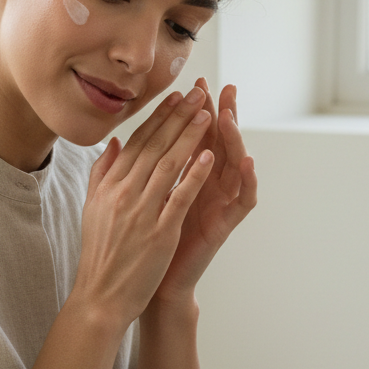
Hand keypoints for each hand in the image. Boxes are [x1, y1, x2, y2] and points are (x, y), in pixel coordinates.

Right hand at [73, 86, 216, 328]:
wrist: (100, 295)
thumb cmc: (99, 254)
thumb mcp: (92, 208)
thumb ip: (102, 173)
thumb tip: (114, 143)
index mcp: (109, 186)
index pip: (137, 143)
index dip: (158, 118)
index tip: (175, 97)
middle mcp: (123, 194)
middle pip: (155, 147)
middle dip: (178, 118)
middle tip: (198, 94)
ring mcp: (141, 212)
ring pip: (169, 166)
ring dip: (190, 137)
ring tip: (207, 114)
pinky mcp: (158, 233)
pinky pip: (179, 198)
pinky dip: (194, 176)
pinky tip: (208, 156)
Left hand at [150, 78, 256, 305]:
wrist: (148, 284)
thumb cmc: (142, 242)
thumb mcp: (136, 199)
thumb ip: (133, 170)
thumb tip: (120, 141)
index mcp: (183, 177)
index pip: (192, 136)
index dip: (191, 111)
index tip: (190, 84)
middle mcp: (205, 186)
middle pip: (218, 144)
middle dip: (221, 114)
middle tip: (223, 87)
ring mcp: (218, 204)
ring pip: (234, 165)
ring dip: (234, 139)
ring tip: (229, 116)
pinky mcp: (225, 225)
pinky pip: (244, 200)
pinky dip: (248, 180)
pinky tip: (247, 162)